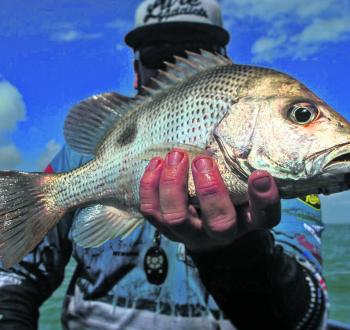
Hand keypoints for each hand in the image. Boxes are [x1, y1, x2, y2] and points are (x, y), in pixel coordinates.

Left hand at [139, 148, 280, 251]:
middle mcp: (221, 233)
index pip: (265, 217)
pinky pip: (151, 211)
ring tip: (176, 156)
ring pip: (177, 218)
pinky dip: (150, 186)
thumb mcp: (242, 186)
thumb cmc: (228, 197)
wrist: (206, 228)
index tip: (260, 174)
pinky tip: (157, 164)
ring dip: (173, 184)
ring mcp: (190, 233)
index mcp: (248, 222)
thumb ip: (243, 169)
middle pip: (219, 223)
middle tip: (203, 160)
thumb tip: (242, 134)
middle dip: (210, 190)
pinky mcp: (165, 228)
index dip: (264, 199)